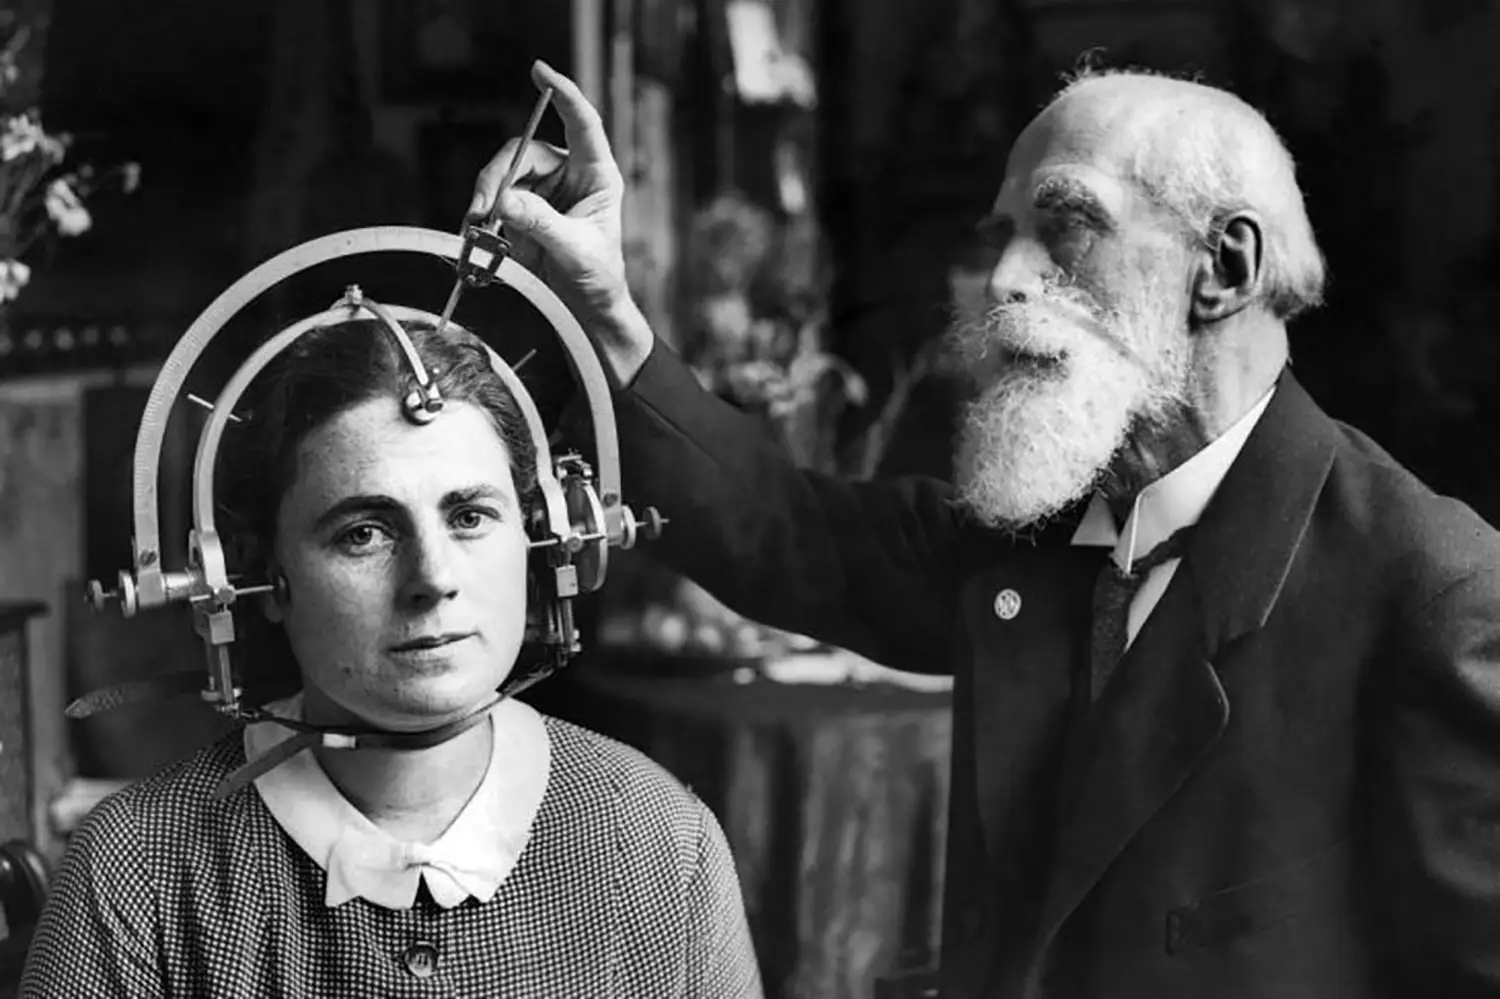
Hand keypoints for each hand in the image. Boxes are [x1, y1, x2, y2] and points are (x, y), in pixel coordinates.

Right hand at [470, 60, 653, 384]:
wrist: (587, 310)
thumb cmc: (598, 279)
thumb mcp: (575, 252)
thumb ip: (541, 224)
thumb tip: (505, 200)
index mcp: (597, 174)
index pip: (581, 122)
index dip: (563, 94)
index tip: (539, 72)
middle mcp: (569, 175)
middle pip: (523, 151)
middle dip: (497, 176)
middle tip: (483, 208)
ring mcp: (543, 191)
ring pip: (501, 175)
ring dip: (483, 198)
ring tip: (476, 228)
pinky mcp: (521, 210)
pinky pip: (492, 200)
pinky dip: (480, 215)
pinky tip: (475, 234)